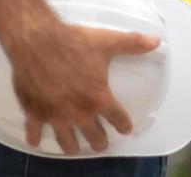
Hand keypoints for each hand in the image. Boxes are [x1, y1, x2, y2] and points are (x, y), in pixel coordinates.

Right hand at [7, 20, 159, 154]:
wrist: (37, 42)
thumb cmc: (74, 42)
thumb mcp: (108, 41)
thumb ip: (133, 43)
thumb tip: (156, 41)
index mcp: (98, 98)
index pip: (117, 118)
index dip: (124, 125)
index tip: (126, 129)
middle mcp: (78, 112)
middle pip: (93, 136)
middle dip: (100, 142)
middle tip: (101, 143)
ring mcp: (55, 116)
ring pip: (66, 141)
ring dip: (72, 146)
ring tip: (75, 148)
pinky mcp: (34, 113)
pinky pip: (34, 132)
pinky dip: (35, 138)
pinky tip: (36, 142)